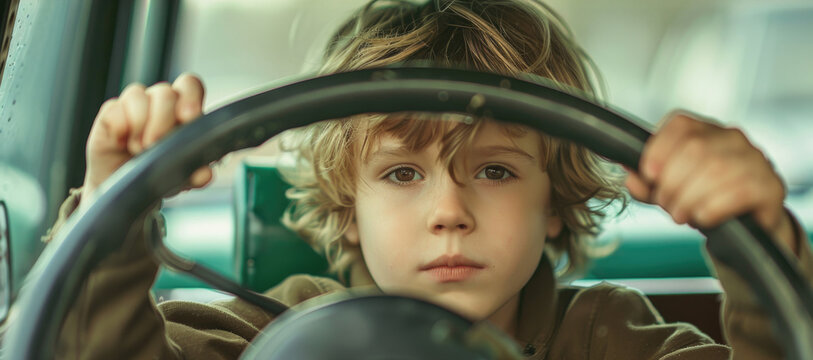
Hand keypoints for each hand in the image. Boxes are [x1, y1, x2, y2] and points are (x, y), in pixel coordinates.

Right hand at [82, 73, 212, 201]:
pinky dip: (119, 127)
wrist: (127, 190)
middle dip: (162, 120)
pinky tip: (122, 143)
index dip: (190, 97)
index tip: (188, 117)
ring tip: (139, 149)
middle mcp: (160, 103)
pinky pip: (114, 108)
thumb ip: (195, 174)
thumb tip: (206, 174)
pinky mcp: (110, 113)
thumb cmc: (159, 176)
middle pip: (165, 92)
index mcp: (184, 111)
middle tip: (155, 144)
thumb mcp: (181, 179)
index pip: (190, 85)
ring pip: (137, 94)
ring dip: (139, 125)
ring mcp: (134, 105)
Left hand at [625, 111, 797, 254]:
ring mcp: (755, 159)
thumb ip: (647, 184)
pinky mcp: (770, 186)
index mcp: (704, 130)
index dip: (658, 150)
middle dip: (672, 183)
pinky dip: (712, 207)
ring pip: (715, 170)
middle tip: (667, 205)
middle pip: (695, 149)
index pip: (680, 124)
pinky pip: (738, 191)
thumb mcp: (668, 190)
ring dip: (690, 198)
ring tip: (682, 215)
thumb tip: (630, 178)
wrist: (744, 225)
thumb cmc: (702, 199)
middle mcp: (732, 137)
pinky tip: (705, 218)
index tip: (649, 176)